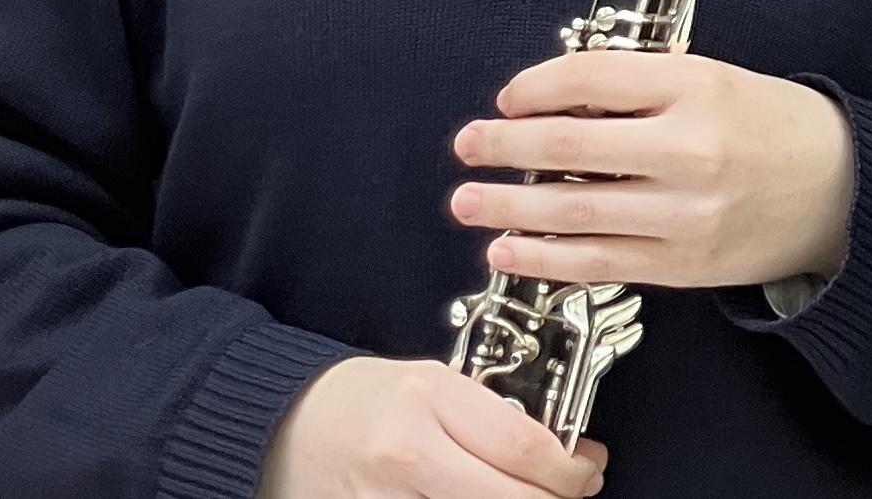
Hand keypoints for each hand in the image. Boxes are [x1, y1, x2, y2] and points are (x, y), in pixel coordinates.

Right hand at [257, 357, 603, 498]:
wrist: (283, 424)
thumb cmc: (365, 399)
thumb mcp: (432, 384)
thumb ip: (490, 414)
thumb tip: (560, 449)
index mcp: (430, 398)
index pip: (523, 444)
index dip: (569, 468)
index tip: (588, 468)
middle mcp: (408, 451)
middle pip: (510, 497)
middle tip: (573, 492)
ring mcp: (385, 497)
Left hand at [452, 51, 856, 294]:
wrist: (840, 190)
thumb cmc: (773, 125)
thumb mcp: (717, 78)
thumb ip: (644, 85)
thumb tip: (556, 99)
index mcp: (696, 87)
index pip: (589, 80)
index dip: (534, 87)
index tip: (508, 98)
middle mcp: (687, 150)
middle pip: (568, 148)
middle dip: (503, 147)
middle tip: (467, 145)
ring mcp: (682, 214)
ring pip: (573, 212)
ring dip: (507, 207)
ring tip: (467, 202)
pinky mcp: (681, 265)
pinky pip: (597, 263)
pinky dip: (543, 258)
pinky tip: (506, 251)